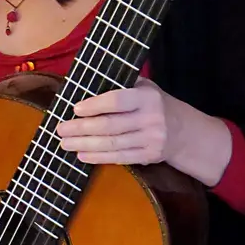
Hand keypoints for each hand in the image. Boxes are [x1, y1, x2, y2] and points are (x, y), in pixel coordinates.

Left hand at [54, 76, 231, 185]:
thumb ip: (121, 86)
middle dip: (81, 129)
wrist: (183, 131)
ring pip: (112, 144)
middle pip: (110, 126)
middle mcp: (150, 119)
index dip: (94, 105)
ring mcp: (151, 140)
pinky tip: (83, 155)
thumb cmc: (153, 104)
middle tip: (60, 129)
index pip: (117, 101)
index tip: (75, 109)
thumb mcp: (144, 88)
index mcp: (147, 97)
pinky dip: (99, 158)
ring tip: (66, 143)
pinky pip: (120, 158)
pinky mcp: (149, 156)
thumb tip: (84, 87)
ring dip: (85, 145)